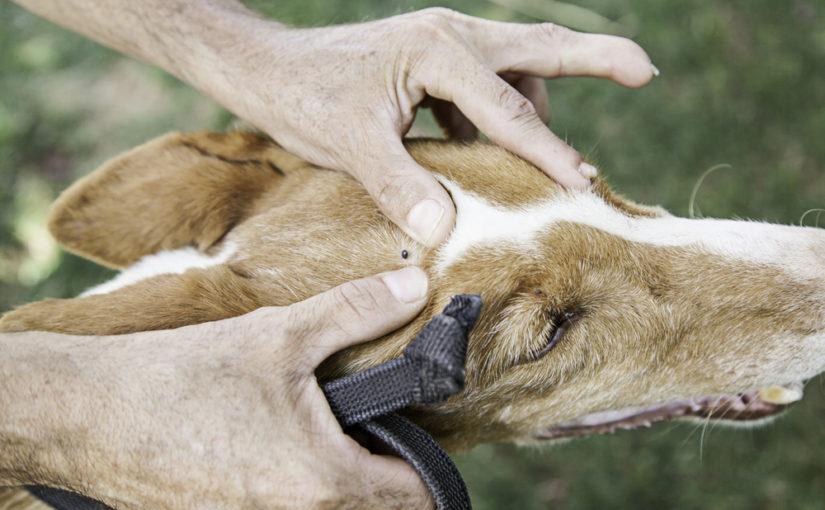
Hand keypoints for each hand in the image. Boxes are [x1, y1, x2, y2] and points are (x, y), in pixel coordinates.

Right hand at [1, 268, 432, 508]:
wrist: (85, 414)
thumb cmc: (181, 378)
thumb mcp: (280, 335)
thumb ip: (357, 313)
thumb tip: (416, 291)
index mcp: (322, 482)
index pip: (417, 498)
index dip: (431, 462)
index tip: (421, 426)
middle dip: (391, 472)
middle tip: (377, 421)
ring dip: (345, 478)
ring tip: (328, 426)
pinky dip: (302, 484)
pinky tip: (278, 440)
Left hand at [204, 8, 655, 245]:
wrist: (265, 68)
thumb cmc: (305, 97)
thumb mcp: (352, 144)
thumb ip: (400, 185)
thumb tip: (444, 231)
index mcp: (440, 51)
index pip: (510, 113)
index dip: (549, 156)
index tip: (584, 187)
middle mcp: (452, 35)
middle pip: (540, 48)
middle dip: (596, 59)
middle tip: (647, 70)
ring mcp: (443, 44)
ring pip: (514, 71)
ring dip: (533, 109)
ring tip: (543, 159)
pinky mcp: (431, 60)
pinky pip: (482, 87)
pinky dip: (494, 116)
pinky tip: (478, 152)